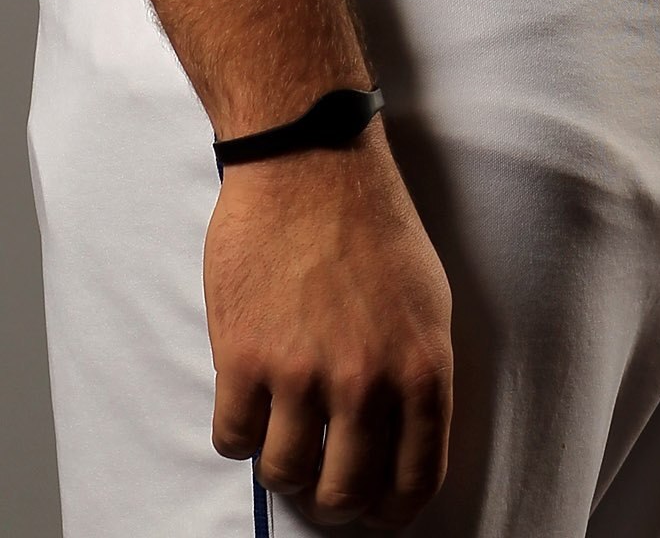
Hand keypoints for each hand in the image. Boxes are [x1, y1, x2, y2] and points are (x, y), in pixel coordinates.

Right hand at [206, 128, 452, 528]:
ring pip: (284, 476)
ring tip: (281, 435)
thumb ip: (415, 374)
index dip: (391, 512)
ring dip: (281, 466)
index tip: (374, 510)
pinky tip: (248, 402)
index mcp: (422, 369)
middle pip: (344, 495)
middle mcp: (367, 382)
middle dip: (330, 499)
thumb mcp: (426, 298)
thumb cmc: (371, 220)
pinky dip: (238, 433)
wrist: (310, 157)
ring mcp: (302, 374)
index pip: (416, 483)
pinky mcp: (244, 358)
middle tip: (318, 478)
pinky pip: (233, 440)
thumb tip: (401, 442)